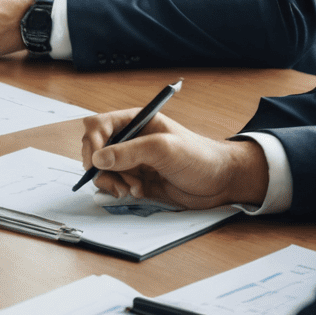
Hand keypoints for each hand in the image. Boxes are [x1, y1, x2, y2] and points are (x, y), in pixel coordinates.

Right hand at [81, 110, 269, 208]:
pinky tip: (138, 192)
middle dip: (101, 167)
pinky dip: (120, 190)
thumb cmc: (200, 156)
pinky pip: (114, 184)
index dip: (93, 142)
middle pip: (96, 149)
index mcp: (136, 122)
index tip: (96, 161)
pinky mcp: (136, 178)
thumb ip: (129, 152)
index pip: (99, 126)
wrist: (221, 182)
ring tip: (132, 189)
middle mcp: (130, 139)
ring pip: (102, 170)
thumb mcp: (164, 149)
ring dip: (112, 182)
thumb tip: (98, 159)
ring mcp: (132, 160)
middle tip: (115, 181)